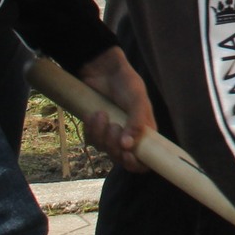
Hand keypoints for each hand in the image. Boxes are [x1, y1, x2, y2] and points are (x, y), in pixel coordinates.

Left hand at [72, 46, 154, 171]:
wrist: (103, 69)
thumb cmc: (127, 83)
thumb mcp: (138, 100)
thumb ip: (137, 122)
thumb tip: (128, 146)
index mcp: (144, 133)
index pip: (143, 161)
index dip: (135, 164)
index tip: (128, 156)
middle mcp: (128, 137)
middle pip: (120, 157)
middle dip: (114, 145)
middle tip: (114, 127)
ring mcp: (111, 134)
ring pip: (103, 149)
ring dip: (100, 134)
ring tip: (101, 114)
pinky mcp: (96, 129)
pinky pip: (91, 139)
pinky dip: (90, 129)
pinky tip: (93, 114)